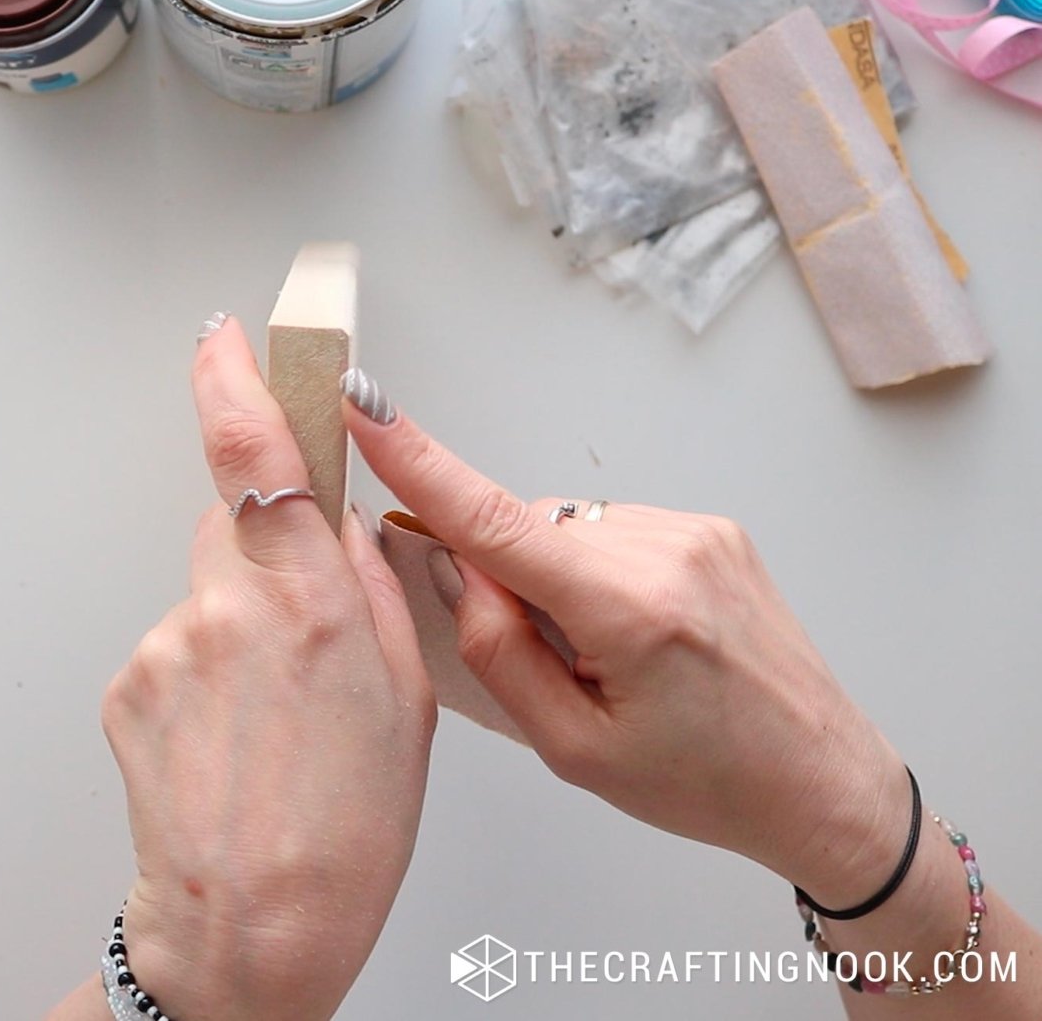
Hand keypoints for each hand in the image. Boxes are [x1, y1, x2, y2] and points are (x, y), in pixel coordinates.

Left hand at [100, 324, 435, 1020]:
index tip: (227, 338)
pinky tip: (231, 738)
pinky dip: (202, 676)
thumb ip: (367, 591)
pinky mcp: (126, 685)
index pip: (256, 449)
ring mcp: (166, 647)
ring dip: (237, 631)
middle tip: (301, 638)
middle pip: (234, 524)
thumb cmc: (345, 835)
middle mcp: (228, 611)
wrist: (252, 931)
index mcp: (310, 604)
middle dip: (266, 552)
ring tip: (270, 719)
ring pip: (205, 592)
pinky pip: (173, 647)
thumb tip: (339, 525)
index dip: (235, 376)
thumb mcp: (405, 699)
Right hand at [340, 368, 909, 908]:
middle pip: (528, 526)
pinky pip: (611, 529)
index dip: (421, 463)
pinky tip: (636, 631)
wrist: (821, 783)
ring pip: (567, 526)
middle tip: (552, 659)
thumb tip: (460, 572)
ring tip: (610, 655)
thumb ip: (499, 652)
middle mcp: (668, 550)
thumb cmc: (707, 784)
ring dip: (557, 576)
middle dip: (510, 578)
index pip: (496, 522)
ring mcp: (698, 531)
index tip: (370, 407)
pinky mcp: (714, 528)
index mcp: (632, 611)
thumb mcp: (574, 749)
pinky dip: (596, 570)